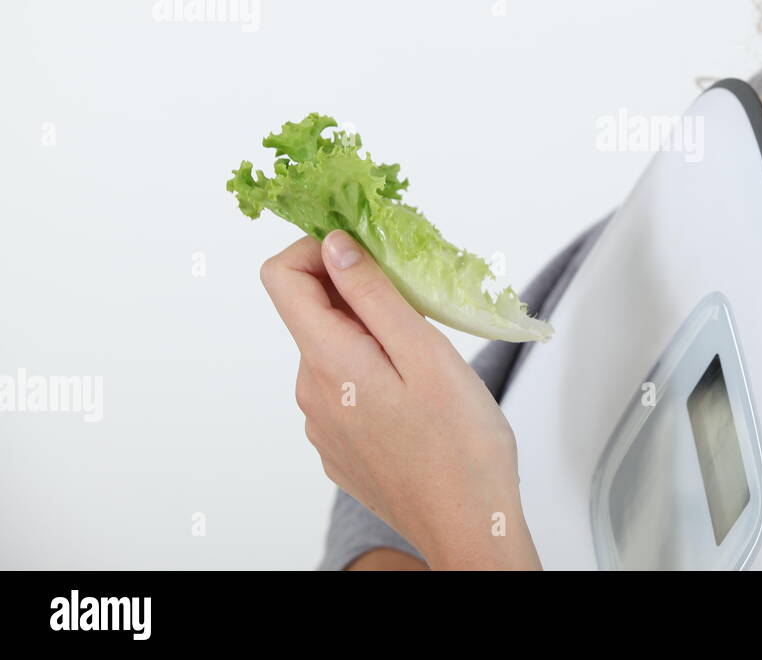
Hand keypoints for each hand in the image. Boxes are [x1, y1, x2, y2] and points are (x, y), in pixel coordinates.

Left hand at [259, 230, 541, 569]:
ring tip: (429, 359)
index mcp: (328, 361)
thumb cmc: (462, 444)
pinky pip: (346, 387)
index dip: (320, 248)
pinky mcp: (341, 446)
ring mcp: (322, 423)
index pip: (282, 276)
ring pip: (335, 349)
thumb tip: (334, 244)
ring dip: (373, 335)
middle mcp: (311, 391)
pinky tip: (419, 396)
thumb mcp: (425, 352)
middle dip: (361, 293)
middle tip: (422, 306)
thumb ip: (373, 294)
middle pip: (314, 311)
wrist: (468, 527)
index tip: (371, 251)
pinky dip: (376, 372)